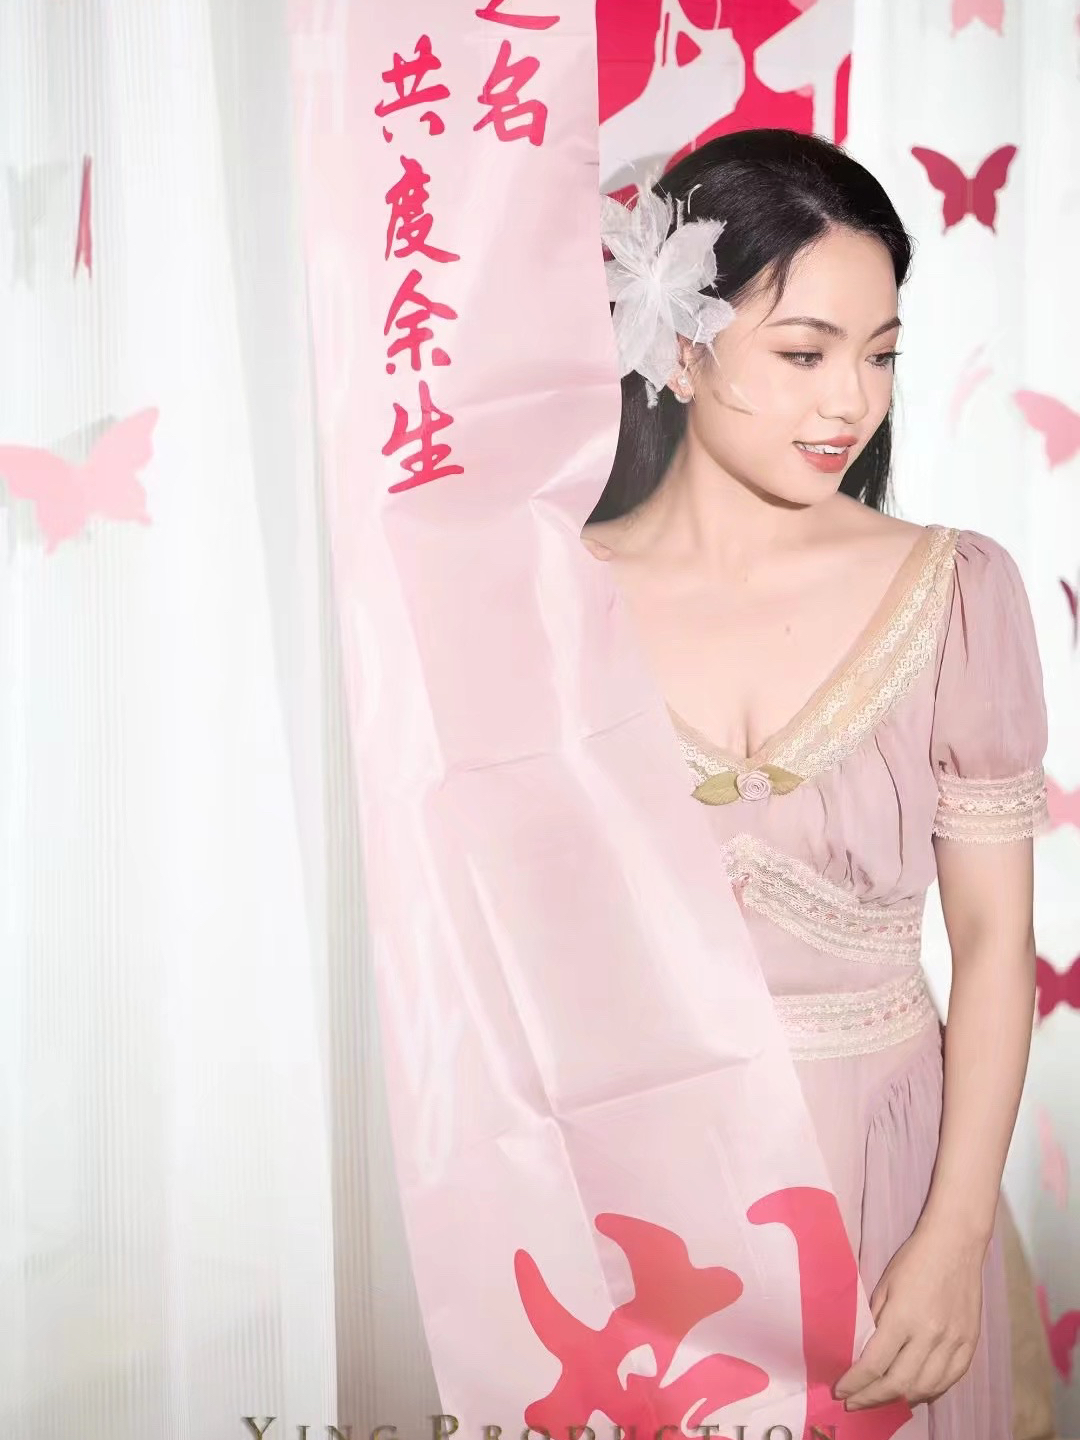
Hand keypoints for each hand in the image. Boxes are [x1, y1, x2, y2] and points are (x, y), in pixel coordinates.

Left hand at [833, 1222, 985, 1409]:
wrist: (955, 1244)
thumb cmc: (914, 1260)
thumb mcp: (885, 1285)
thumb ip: (875, 1321)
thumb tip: (862, 1352)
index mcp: (903, 1318)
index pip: (875, 1365)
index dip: (856, 1383)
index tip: (841, 1392)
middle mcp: (930, 1335)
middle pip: (898, 1384)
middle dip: (872, 1398)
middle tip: (855, 1403)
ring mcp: (953, 1343)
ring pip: (925, 1388)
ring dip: (899, 1399)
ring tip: (880, 1399)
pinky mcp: (970, 1344)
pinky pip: (949, 1381)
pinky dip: (930, 1392)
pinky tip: (914, 1393)